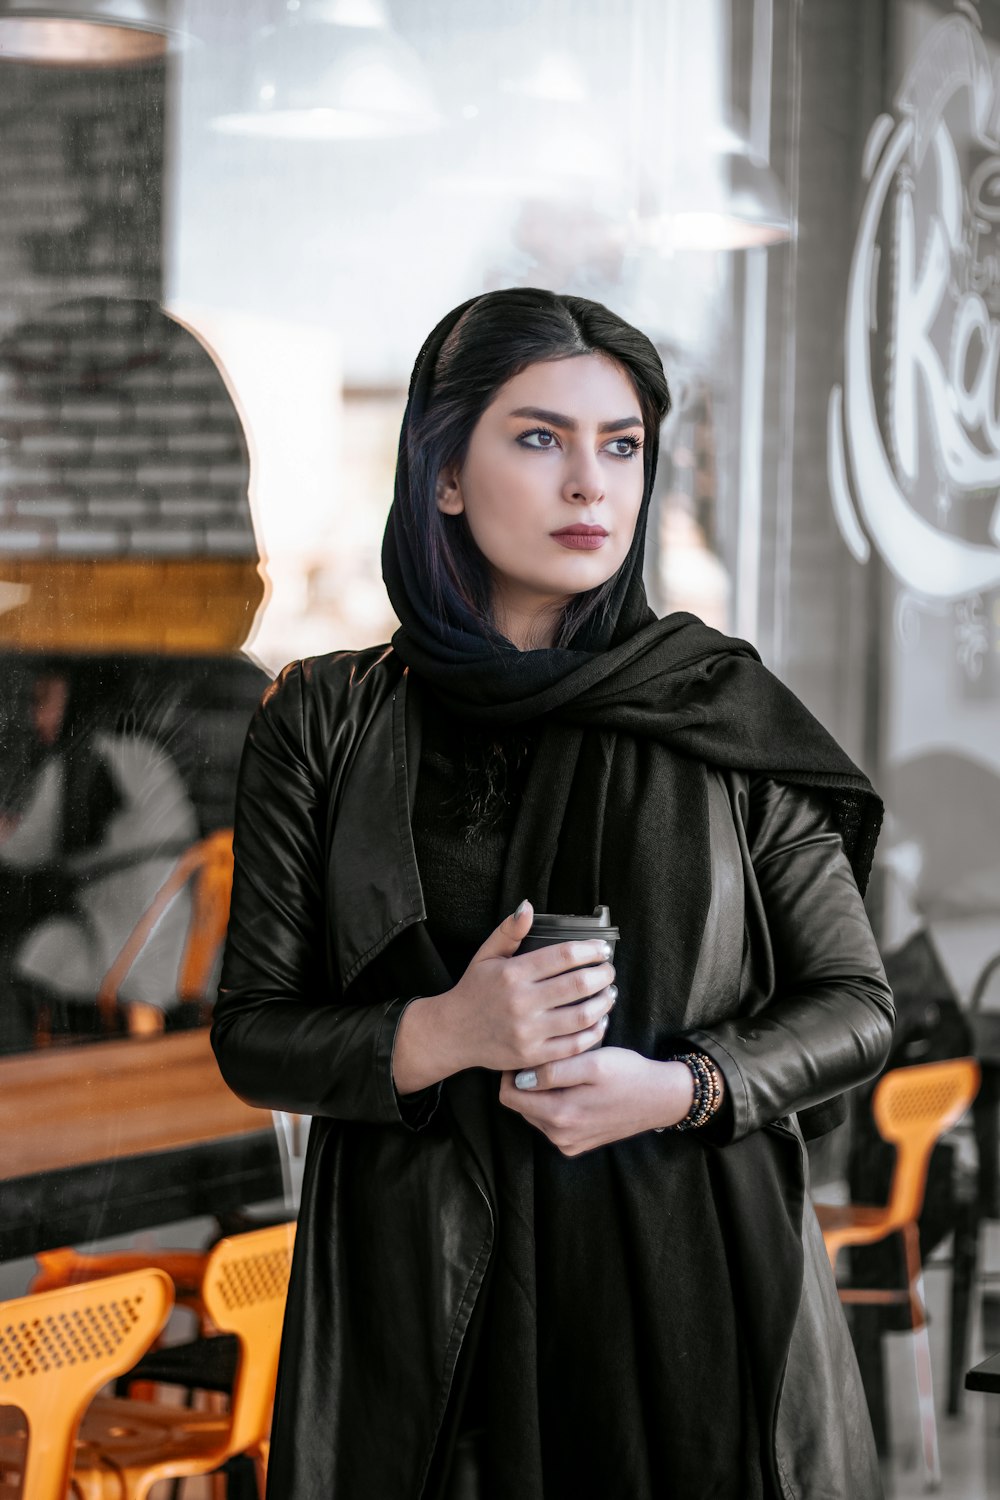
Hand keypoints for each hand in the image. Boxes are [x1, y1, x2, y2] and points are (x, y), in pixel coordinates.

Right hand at [391, 899, 616, 1093]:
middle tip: (609, 970)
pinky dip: (594, 1033)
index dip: (590, 950)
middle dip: (603, 974)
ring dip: (603, 1003)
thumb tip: (527, 907)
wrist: (452, 1033)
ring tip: (609, 993)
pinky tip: (599, 1021)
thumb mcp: (485, 955)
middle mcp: (521, 1002)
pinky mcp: (532, 1055)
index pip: (563, 956)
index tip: (602, 949)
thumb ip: (509, 931)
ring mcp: (528, 1031)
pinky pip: (573, 1046)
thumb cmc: (473, 991)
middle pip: (578, 985)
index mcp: (513, 973)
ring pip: (581, 1016)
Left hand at [498, 1048, 696, 1155]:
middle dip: (527, 1082)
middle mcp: (559, 1135)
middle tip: (550, 1060)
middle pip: (520, 1105)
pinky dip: (555, 1105)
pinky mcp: (576, 1145)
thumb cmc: (627, 1074)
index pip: (509, 1096)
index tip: (528, 1054)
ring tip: (565, 1074)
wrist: (659, 1099)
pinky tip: (575, 1090)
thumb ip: (553, 1071)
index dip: (512, 1072)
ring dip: (542, 1093)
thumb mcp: (592, 1063)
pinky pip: (550, 1123)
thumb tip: (520, 1079)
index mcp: (560, 1114)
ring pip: (534, 1113)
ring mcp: (567, 1143)